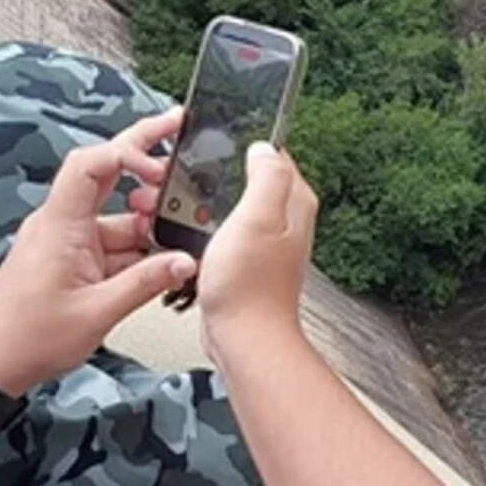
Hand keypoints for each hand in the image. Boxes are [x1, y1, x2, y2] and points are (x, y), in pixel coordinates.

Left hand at [0, 109, 196, 394]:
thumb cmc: (29, 338)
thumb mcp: (98, 312)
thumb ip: (146, 282)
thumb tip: (186, 261)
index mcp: (59, 226)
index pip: (91, 165)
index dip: (130, 154)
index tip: (162, 170)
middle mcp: (62, 224)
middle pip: (106, 172)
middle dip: (144, 150)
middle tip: (178, 126)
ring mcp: (69, 240)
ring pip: (121, 216)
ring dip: (151, 226)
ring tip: (179, 243)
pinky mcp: (74, 257)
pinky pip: (116, 242)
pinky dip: (141, 250)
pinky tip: (162, 264)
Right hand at [198, 142, 316, 363]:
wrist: (243, 337)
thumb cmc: (249, 286)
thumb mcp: (257, 217)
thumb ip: (267, 177)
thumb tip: (265, 148)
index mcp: (295, 203)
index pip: (276, 156)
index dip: (246, 148)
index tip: (218, 152)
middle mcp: (287, 221)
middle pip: (255, 179)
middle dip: (226, 174)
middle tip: (196, 179)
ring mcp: (269, 242)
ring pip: (239, 206)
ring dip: (214, 203)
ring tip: (190, 207)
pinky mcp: (250, 261)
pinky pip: (228, 232)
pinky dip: (211, 229)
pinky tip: (195, 235)